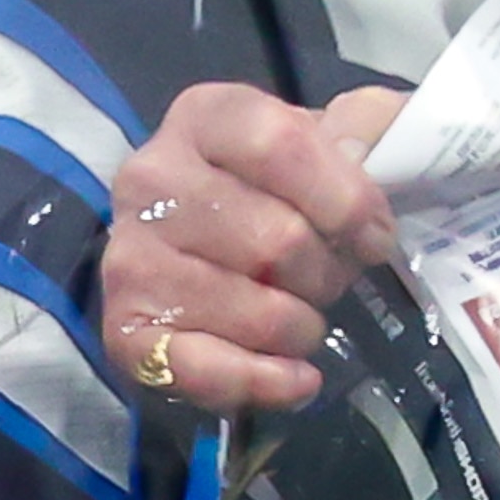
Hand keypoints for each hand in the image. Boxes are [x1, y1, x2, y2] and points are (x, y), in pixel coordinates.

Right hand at [101, 82, 407, 416]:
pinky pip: (203, 369)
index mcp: (205, 116)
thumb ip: (372, 124)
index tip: (377, 239)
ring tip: (303, 319)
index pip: (280, 147)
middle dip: (327, 274)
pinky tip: (295, 379)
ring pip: (255, 312)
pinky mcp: (123, 329)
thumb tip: (366, 152)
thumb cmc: (287, 187)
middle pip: (275, 241)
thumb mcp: (340, 133)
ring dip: (302, 328)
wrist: (211, 240)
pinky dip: (263, 383)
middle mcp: (149, 178)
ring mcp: (128, 257)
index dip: (345, 200)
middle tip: (331, 280)